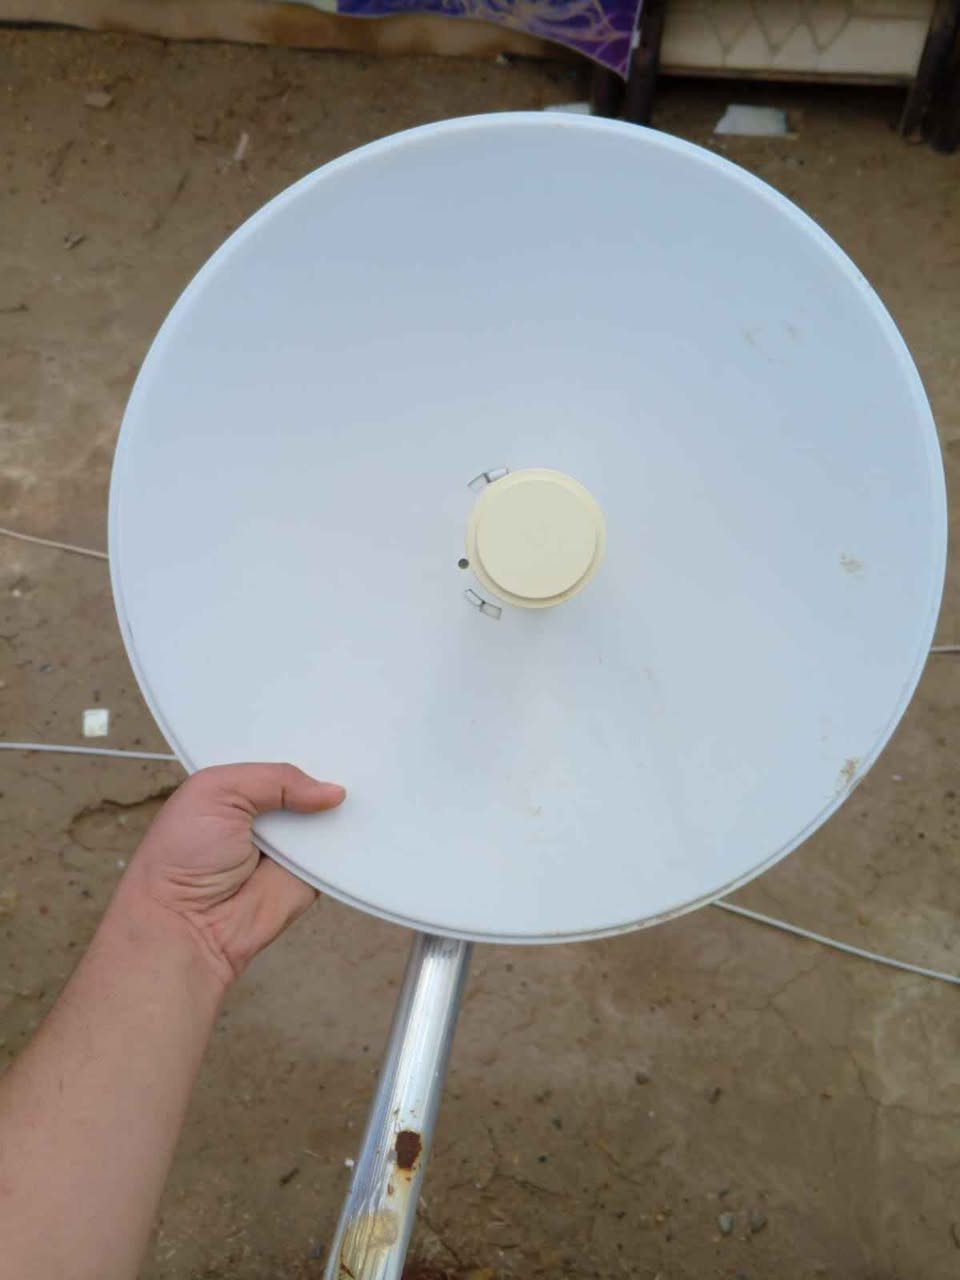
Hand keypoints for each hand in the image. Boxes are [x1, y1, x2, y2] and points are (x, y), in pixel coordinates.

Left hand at [119, 764, 345, 986]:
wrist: (189, 926)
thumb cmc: (181, 858)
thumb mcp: (216, 790)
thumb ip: (274, 778)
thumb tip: (331, 791)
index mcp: (238, 788)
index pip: (278, 756)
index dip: (302, 744)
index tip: (329, 731)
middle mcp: (267, 814)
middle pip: (310, 783)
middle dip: (328, 770)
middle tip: (353, 750)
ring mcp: (291, 844)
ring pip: (329, 815)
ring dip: (340, 805)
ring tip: (364, 783)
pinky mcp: (312, 874)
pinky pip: (340, 852)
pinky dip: (350, 840)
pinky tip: (363, 819)